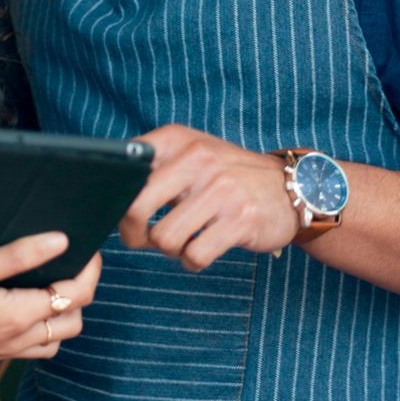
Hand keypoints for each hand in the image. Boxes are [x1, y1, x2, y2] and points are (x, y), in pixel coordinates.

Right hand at [0, 232, 102, 372]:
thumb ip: (18, 255)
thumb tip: (61, 241)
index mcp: (19, 315)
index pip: (76, 295)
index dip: (89, 269)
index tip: (89, 247)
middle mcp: (18, 339)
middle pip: (73, 322)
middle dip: (81, 293)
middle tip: (74, 264)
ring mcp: (3, 351)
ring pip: (53, 340)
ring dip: (62, 315)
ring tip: (51, 284)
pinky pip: (30, 348)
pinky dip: (40, 330)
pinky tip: (22, 307)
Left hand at [119, 124, 298, 271]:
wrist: (291, 188)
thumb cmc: (228, 177)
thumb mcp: (191, 155)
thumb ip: (153, 166)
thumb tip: (107, 197)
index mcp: (178, 139)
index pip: (126, 168)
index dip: (116, 198)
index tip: (123, 211)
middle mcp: (198, 158)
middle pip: (136, 208)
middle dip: (133, 234)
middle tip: (142, 239)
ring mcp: (221, 189)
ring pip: (165, 238)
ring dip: (168, 250)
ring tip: (181, 242)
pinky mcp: (241, 220)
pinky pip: (195, 255)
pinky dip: (193, 261)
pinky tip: (202, 249)